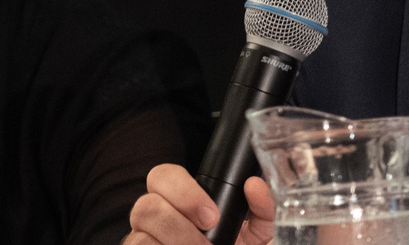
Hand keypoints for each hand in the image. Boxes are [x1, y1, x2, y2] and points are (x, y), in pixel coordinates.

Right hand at [125, 164, 274, 243]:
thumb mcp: (260, 227)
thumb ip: (264, 204)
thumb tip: (255, 186)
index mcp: (181, 198)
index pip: (164, 176)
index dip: (183, 191)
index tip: (212, 216)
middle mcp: (155, 217)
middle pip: (145, 205)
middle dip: (178, 223)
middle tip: (207, 240)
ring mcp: (143, 242)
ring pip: (138, 237)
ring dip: (174, 244)